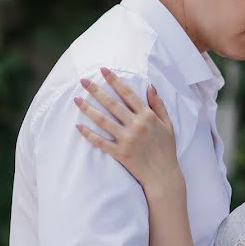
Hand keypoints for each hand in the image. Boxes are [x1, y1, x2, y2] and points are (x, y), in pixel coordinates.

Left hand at [75, 67, 180, 191]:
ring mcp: (127, 139)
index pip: (128, 94)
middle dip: (96, 90)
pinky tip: (78, 126)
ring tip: (76, 99)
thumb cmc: (166, 149)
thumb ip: (158, 105)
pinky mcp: (119, 153)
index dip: (115, 81)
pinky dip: (89, 134)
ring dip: (88, 109)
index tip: (103, 71)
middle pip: (112, 104)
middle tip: (83, 81)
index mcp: (147, 116)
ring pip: (103, 121)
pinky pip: (101, 142)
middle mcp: (136, 125)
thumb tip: (150, 86)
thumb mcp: (168, 124)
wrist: (163, 174)